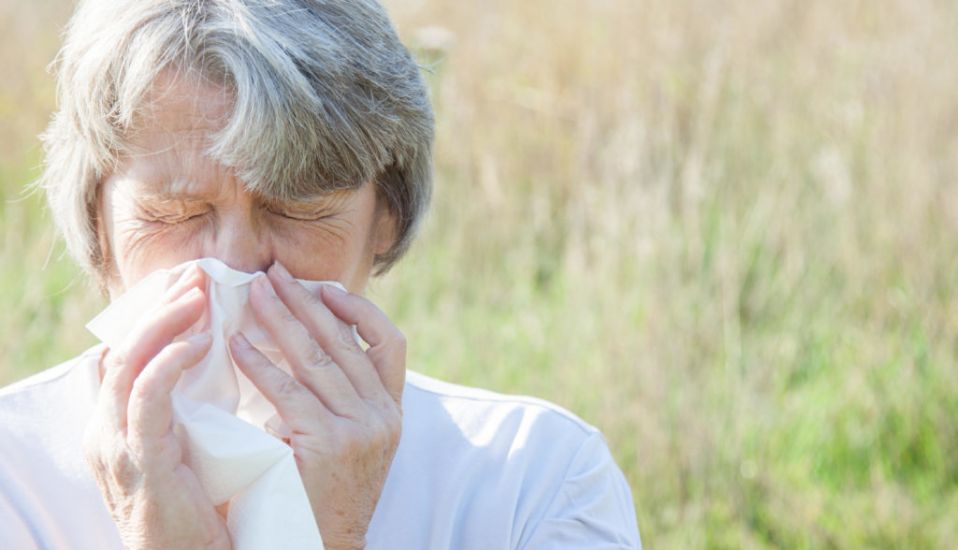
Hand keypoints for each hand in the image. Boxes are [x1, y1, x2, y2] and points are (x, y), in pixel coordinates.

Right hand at [84, 265, 229, 549]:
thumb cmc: (198, 509)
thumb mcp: (187, 448)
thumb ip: (188, 408)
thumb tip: (214, 362)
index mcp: (119, 423)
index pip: (128, 351)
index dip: (154, 312)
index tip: (190, 282)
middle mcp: (107, 428)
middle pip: (123, 347)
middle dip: (158, 305)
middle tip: (196, 274)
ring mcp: (117, 444)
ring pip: (127, 362)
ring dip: (163, 322)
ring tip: (197, 293)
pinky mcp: (139, 461)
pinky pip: (145, 398)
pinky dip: (169, 361)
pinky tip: (199, 340)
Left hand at [228, 262, 405, 549]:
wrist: (325, 548)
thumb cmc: (325, 499)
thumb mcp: (351, 446)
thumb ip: (340, 401)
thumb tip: (303, 346)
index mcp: (393, 412)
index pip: (390, 344)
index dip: (359, 311)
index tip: (324, 288)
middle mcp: (384, 416)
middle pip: (346, 342)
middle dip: (307, 302)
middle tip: (273, 274)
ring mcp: (361, 429)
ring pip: (319, 358)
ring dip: (281, 320)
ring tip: (253, 294)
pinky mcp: (329, 445)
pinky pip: (290, 392)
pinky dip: (261, 363)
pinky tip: (237, 344)